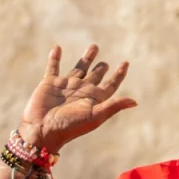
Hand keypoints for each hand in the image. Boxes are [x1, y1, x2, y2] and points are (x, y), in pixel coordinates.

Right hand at [18, 44, 135, 152]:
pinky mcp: (49, 83)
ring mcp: (65, 86)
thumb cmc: (69, 126)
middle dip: (101, 68)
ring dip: (86, 58)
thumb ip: (113, 106)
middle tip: (105, 62)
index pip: (110, 84)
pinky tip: (57, 48)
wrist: (42, 130)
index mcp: (93, 98)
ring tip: (94, 47)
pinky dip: (54, 58)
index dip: (119, 75)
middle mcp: (81, 90)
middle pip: (95, 76)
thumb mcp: (94, 116)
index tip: (125, 63)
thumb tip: (135, 102)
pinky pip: (53, 67)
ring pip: (78, 68)